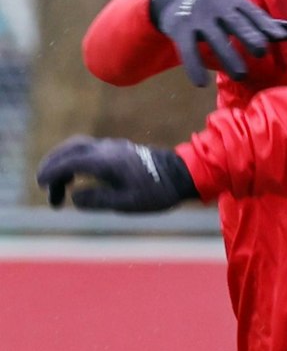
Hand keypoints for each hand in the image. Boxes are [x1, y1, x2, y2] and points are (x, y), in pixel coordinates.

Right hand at [38, 136, 198, 212]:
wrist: (182, 175)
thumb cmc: (157, 192)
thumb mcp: (128, 204)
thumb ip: (98, 200)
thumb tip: (74, 196)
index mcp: (108, 161)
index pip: (70, 162)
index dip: (52, 173)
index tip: (41, 185)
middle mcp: (107, 149)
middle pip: (69, 150)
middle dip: (52, 166)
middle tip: (45, 187)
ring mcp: (112, 147)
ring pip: (77, 147)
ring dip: (62, 163)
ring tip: (58, 187)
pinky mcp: (117, 149)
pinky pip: (88, 149)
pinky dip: (74, 161)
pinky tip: (75, 178)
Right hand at [149, 0, 286, 85]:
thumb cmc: (221, 10)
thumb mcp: (241, 11)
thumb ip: (266, 24)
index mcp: (235, 2)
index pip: (253, 14)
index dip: (266, 25)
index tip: (280, 36)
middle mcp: (217, 7)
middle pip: (235, 22)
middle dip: (248, 35)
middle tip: (261, 51)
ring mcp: (198, 17)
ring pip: (214, 38)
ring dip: (227, 56)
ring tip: (240, 75)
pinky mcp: (180, 29)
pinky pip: (187, 49)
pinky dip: (193, 66)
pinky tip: (200, 83)